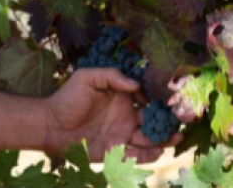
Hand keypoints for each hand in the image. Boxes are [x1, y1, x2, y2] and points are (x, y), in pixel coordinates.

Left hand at [42, 68, 181, 162]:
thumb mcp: (87, 77)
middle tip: (183, 121)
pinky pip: (135, 155)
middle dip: (169, 121)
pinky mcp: (115, 152)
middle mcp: (127, 116)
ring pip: (149, 138)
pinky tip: (158, 151)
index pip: (148, 97)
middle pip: (154, 119)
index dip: (161, 98)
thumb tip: (136, 84)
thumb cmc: (68, 97)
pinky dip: (148, 155)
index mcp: (124, 97)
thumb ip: (112, 76)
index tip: (174, 98)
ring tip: (176, 137)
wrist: (50, 124)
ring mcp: (122, 135)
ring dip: (163, 139)